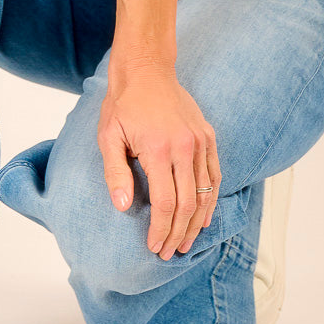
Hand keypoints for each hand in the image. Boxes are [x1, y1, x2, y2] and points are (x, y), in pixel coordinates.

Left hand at [97, 60, 220, 259]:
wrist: (146, 69)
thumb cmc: (123, 104)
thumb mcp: (108, 136)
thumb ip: (116, 172)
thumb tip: (123, 207)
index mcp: (158, 148)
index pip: (165, 202)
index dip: (160, 229)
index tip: (154, 247)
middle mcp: (184, 147)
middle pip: (188, 204)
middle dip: (178, 234)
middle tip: (169, 253)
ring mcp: (200, 141)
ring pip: (205, 194)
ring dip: (196, 224)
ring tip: (186, 243)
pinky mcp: (208, 136)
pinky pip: (215, 176)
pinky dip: (212, 200)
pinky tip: (204, 218)